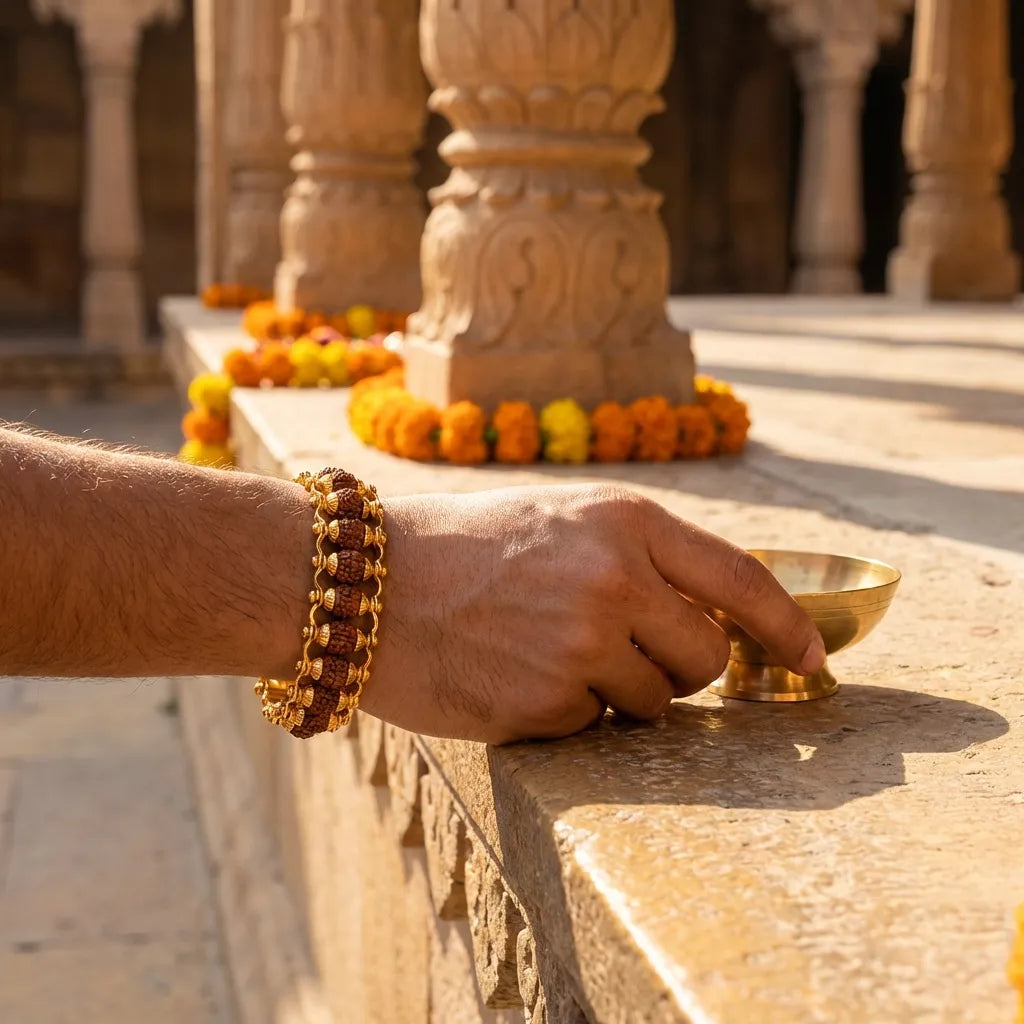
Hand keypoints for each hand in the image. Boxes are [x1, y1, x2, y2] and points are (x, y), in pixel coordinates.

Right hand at [364, 484, 824, 743]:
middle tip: (628, 657)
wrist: (361, 581)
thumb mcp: (560, 522)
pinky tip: (513, 676)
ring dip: (616, 693)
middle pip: (706, 658)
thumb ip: (638, 558)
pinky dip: (566, 714)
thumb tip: (713, 613)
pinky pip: (593, 727)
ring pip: (653, 703)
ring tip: (545, 654)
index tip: (811, 660)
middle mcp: (615, 579)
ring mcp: (582, 644)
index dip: (787, 626)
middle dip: (681, 669)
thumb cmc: (460, 547)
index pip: (741, 579)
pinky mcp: (546, 703)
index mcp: (624, 521)